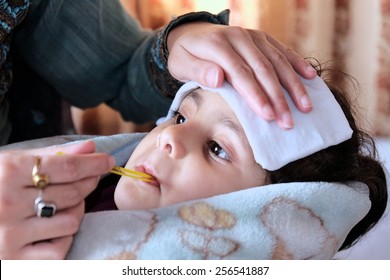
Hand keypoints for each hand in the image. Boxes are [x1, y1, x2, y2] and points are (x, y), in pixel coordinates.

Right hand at [0, 141, 114, 258]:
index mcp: (7, 172)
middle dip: (89, 182)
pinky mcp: (13, 260)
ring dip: (76, 209)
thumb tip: (91, 147)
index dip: (93, 162)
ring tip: (64, 203)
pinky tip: (52, 228)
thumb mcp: (12, 163)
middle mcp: (7, 203)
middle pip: (73, 192)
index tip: (108, 160)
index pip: (66, 167)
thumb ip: (54, 155)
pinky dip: (64, 237)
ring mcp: (9, 235)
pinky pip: (60, 248)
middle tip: (91, 177)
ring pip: (71, 220)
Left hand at [167, 22, 316, 128]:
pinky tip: (311, 78)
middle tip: (288, 122)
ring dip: (293, 85)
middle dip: (278, 97)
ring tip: (305, 107)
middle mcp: (239, 37)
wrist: (193, 35)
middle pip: (263, 69)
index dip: (255, 95)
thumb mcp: (181, 64)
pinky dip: (298, 63)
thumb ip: (198, 71)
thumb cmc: (187, 57)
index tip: (267, 116)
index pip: (241, 73)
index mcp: (218, 45)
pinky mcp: (262, 38)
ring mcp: (253, 36)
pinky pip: (283, 50)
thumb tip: (218, 78)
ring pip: (278, 61)